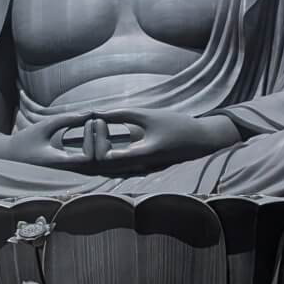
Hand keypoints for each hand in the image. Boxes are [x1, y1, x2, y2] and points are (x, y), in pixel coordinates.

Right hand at [4, 112, 107, 168]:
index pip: (89, 157)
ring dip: (99, 144)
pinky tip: (92, 132)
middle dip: (102, 141)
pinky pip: (87, 161)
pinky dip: (93, 147)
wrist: (11, 156)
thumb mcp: (45, 126)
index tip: (90, 121)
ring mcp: (69, 171)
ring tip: (98, 125)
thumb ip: (67, 119)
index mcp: (61, 162)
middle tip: (100, 121)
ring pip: (94, 163)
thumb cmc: (25, 140)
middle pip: (97, 163)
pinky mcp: (69, 169)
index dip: (93, 139)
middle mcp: (68, 170)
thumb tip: (90, 112)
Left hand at [87, 110, 240, 170]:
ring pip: (107, 169)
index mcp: (140, 157)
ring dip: (95, 152)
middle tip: (84, 130)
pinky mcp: (139, 169)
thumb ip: (121, 114)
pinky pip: (116, 166)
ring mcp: (138, 171)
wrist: (200, 140)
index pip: (105, 157)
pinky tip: (101, 141)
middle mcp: (136, 169)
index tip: (95, 120)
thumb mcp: (148, 115)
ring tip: (89, 134)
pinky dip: (105, 155)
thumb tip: (96, 112)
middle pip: (101, 168)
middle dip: (87, 150)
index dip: (94, 140)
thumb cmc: (177, 125)